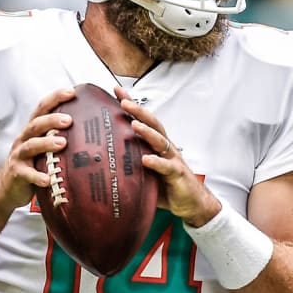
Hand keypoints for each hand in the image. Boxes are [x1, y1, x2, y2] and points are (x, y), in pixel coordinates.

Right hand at [0, 87, 74, 208]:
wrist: (7, 187)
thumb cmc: (33, 163)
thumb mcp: (44, 147)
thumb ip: (60, 136)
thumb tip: (92, 130)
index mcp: (33, 130)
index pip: (42, 108)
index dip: (55, 98)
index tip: (71, 92)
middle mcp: (25, 139)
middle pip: (36, 124)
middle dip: (52, 120)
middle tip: (69, 120)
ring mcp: (19, 156)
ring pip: (31, 146)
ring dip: (46, 143)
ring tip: (62, 143)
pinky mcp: (17, 173)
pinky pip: (27, 174)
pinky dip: (37, 176)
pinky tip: (48, 179)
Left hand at [115, 87, 220, 226]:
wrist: (191, 202)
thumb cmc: (167, 185)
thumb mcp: (144, 172)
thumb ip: (129, 163)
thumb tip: (100, 160)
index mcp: (156, 144)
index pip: (142, 119)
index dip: (131, 104)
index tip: (116, 90)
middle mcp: (165, 147)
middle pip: (152, 124)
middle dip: (138, 111)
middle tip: (124, 102)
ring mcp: (172, 159)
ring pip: (160, 140)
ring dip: (147, 132)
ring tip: (134, 125)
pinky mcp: (177, 173)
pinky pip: (166, 166)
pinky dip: (156, 162)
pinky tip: (146, 159)